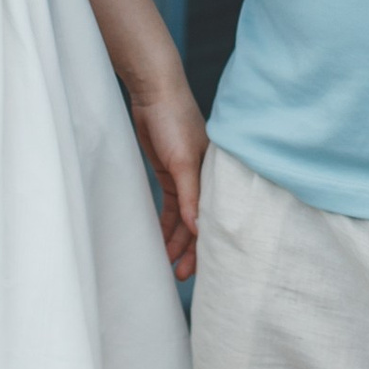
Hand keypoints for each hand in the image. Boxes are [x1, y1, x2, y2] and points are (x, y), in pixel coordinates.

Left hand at [125, 68, 206, 281]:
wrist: (153, 91)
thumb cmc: (174, 120)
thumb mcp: (183, 160)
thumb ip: (191, 196)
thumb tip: (199, 230)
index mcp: (215, 176)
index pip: (211, 219)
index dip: (203, 247)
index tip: (194, 271)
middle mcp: (203, 180)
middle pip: (197, 224)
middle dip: (189, 250)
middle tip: (178, 276)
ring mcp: (185, 177)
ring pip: (182, 219)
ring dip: (174, 241)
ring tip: (165, 264)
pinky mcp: (169, 173)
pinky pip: (168, 207)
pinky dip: (164, 225)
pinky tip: (158, 241)